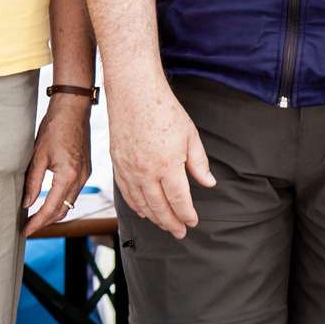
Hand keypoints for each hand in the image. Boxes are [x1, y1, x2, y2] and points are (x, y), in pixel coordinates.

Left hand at [22, 95, 92, 236]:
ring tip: (35, 217)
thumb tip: (26, 203)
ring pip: (69, 203)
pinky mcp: (85, 170)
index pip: (51, 208)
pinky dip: (61, 200)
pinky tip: (48, 200)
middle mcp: (80, 179)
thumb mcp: (37, 155)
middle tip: (28, 227)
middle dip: (45, 221)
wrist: (72, 110)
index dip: (37, 222)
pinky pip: (74, 192)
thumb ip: (32, 181)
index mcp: (68, 176)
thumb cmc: (53, 128)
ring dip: (53, 212)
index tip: (26, 231)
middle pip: (62, 210)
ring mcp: (85, 175)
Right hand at [108, 82, 214, 238]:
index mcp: (167, 164)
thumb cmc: (163, 109)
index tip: (193, 221)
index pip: (179, 200)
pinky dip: (134, 204)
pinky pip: (125, 190)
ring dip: (153, 217)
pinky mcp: (117, 161)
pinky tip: (142, 210)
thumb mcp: (190, 135)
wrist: (134, 91)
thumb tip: (207, 182)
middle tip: (180, 232)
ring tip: (163, 225)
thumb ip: (199, 162)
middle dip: (171, 223)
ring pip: (140, 202)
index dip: (187, 214)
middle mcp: (145, 170)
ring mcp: (128, 167)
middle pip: (159, 206)